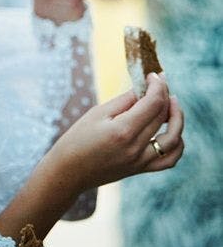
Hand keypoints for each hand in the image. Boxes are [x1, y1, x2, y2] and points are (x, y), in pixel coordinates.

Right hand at [50, 73, 183, 193]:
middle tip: (160, 82)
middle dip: (165, 95)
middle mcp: (136, 148)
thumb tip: (144, 88)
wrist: (69, 171)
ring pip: (174, 139)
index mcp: (123, 130)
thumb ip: (124, 100)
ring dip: (178, 118)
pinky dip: (177, 143)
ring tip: (172, 103)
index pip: (153, 103)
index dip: (158, 85)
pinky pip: (170, 159)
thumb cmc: (78, 138)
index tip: (154, 75)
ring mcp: (141, 161)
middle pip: (164, 116)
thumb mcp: (98, 113)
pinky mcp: (141, 169)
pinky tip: (171, 130)